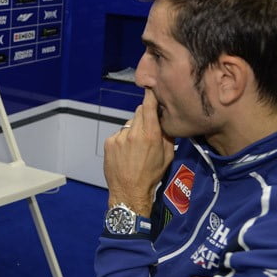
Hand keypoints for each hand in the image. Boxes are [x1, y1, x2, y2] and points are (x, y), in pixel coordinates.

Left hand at [103, 89, 174, 214]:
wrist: (129, 191)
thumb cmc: (152, 175)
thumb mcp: (167, 155)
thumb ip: (166, 135)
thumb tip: (165, 119)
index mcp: (151, 135)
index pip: (149, 106)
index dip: (150, 95)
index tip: (151, 86)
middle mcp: (134, 132)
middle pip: (139, 113)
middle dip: (144, 116)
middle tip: (148, 128)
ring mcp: (119, 136)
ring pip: (129, 124)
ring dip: (133, 129)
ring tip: (136, 146)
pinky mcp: (109, 142)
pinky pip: (119, 134)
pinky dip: (123, 139)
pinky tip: (126, 152)